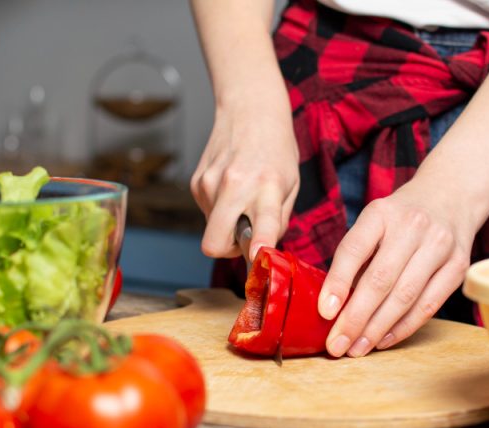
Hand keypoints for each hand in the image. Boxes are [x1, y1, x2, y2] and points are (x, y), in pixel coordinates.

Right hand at [190, 98, 299, 260]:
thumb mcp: (292, 184)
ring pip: (212, 229)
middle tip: (244, 239)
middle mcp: (235, 185)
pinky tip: (230, 188)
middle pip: (214, 243)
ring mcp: (210, 184)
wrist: (250, 109)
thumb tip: (263, 251)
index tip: (257, 256)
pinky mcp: (196, 183)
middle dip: (226, 251)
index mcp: (268, 186)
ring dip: (227, 223)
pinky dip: (219, 209)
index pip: (262, 224)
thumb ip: (279, 221)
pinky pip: (207, 212)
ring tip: (242, 197)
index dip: (258, 246)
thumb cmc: (275, 148)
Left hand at [318, 179, 474, 357]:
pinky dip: (404, 327)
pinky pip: (428, 305)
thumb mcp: (373, 222)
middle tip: (336, 346)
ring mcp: (440, 246)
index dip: (337, 283)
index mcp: (381, 213)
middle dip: (355, 318)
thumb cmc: (399, 218)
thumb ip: (355, 257)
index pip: (354, 249)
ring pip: (405, 297)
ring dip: (377, 329)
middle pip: (380, 280)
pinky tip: (383, 340)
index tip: (325, 313)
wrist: (451, 196)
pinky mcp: (458, 266)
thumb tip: (332, 306)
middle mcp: (413, 226)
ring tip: (356, 349)